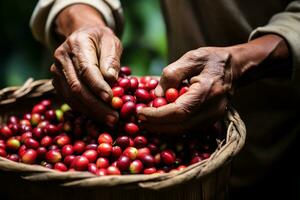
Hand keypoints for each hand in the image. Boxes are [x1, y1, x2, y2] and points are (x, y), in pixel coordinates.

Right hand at [50, 5, 121, 126]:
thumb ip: (112, 59)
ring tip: (110, 120)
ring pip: (72, 97)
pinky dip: (85, 110)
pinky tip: (99, 116)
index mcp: (76, 44)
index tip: (111, 99)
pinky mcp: (58, 83)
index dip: (98, 86)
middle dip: (97, 105)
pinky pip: (71, 100)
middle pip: (77, 87)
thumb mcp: (112, 42)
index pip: (86, 69)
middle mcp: (61, 58)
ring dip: (92, 112)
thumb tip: (111, 80)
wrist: (82, 36)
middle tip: (114, 118)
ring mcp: (56, 72)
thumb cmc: (101, 40)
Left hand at [137, 34, 289, 133]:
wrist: (234, 67)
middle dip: (156, 124)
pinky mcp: (211, 121)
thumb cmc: (211, 60)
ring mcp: (213, 118)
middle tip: (139, 118)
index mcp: (208, 91)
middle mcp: (212, 109)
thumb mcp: (190, 58)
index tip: (140, 112)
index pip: (179, 111)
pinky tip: (160, 119)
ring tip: (146, 119)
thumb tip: (156, 96)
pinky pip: (188, 128)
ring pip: (183, 130)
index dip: (157, 115)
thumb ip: (171, 75)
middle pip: (180, 125)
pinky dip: (171, 126)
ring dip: (162, 127)